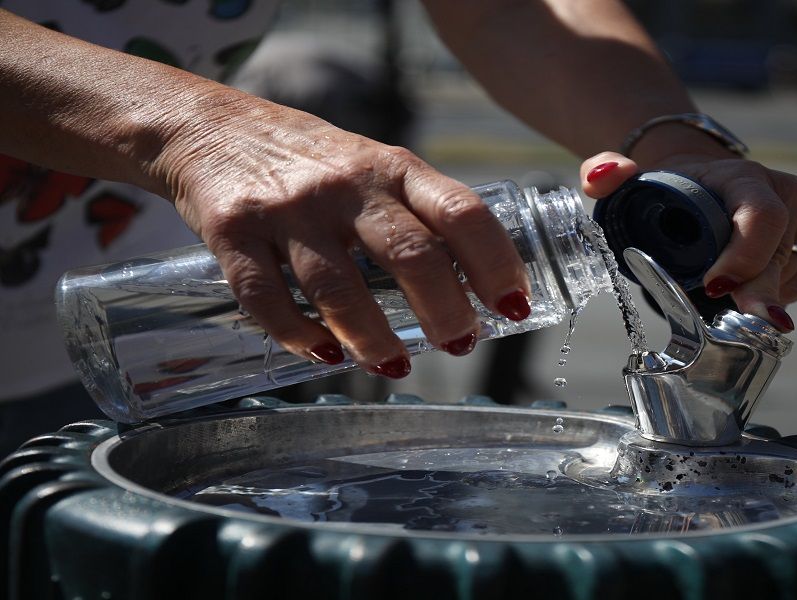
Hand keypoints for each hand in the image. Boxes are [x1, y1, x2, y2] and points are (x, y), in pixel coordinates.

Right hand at [160, 93, 531, 376]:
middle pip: (411, 253)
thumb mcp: (375, 167)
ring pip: (338, 286)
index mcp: (393, 167)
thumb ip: (418, 214)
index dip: (496, 263)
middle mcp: (345, 185)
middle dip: (445, 309)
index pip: (460, 212)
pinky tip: (325, 356)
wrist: (209, 128)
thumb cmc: (312, 160)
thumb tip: (477, 284)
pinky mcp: (232, 232)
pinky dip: (300, 335)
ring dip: (374, 338)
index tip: (513, 306)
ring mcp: (288, 209)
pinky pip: (266, 297)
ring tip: (394, 367)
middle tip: (460, 343)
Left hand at [580, 151, 796, 331]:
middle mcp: (786, 189)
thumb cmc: (665, 189)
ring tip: (724, 293)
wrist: (698, 179)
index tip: (715, 287)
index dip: (745, 258)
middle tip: (735, 325)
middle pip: (777, 256)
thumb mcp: (629, 179)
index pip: (761, 218)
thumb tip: (602, 178)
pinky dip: (789, 288)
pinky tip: (756, 289)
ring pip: (792, 270)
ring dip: (761, 291)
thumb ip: (606, 172)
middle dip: (755, 296)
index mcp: (742, 177)